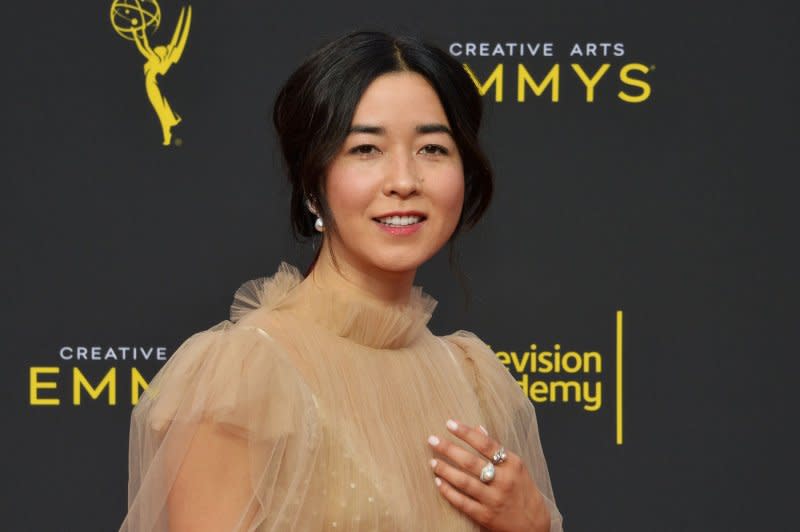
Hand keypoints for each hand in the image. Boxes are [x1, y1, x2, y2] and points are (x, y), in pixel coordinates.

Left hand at [427, 419, 549, 531]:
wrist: (534, 526)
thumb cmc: (523, 492)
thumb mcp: (516, 468)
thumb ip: (497, 449)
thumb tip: (479, 428)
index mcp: (512, 465)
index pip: (486, 444)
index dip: (466, 433)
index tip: (449, 424)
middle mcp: (504, 481)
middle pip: (471, 462)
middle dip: (449, 449)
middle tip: (432, 440)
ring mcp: (494, 499)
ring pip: (464, 481)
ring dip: (445, 470)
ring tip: (432, 462)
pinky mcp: (486, 516)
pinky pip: (462, 502)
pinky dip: (449, 492)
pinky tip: (439, 483)